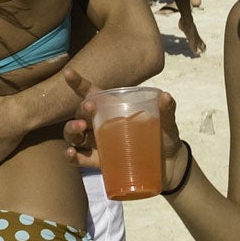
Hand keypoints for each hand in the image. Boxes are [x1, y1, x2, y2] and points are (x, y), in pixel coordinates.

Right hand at [61, 70, 185, 187]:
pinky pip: (79, 159)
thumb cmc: (164, 137)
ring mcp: (99, 144)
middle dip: (80, 110)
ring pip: (75, 135)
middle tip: (89, 109)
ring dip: (72, 130)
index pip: (93, 93)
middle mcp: (102, 124)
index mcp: (114, 109)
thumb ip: (166, 110)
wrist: (171, 167)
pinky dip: (71, 156)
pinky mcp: (100, 162)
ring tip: (81, 128)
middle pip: (81, 114)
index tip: (68, 74)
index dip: (79, 84)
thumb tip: (165, 97)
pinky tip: (70, 153)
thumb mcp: (167, 122)